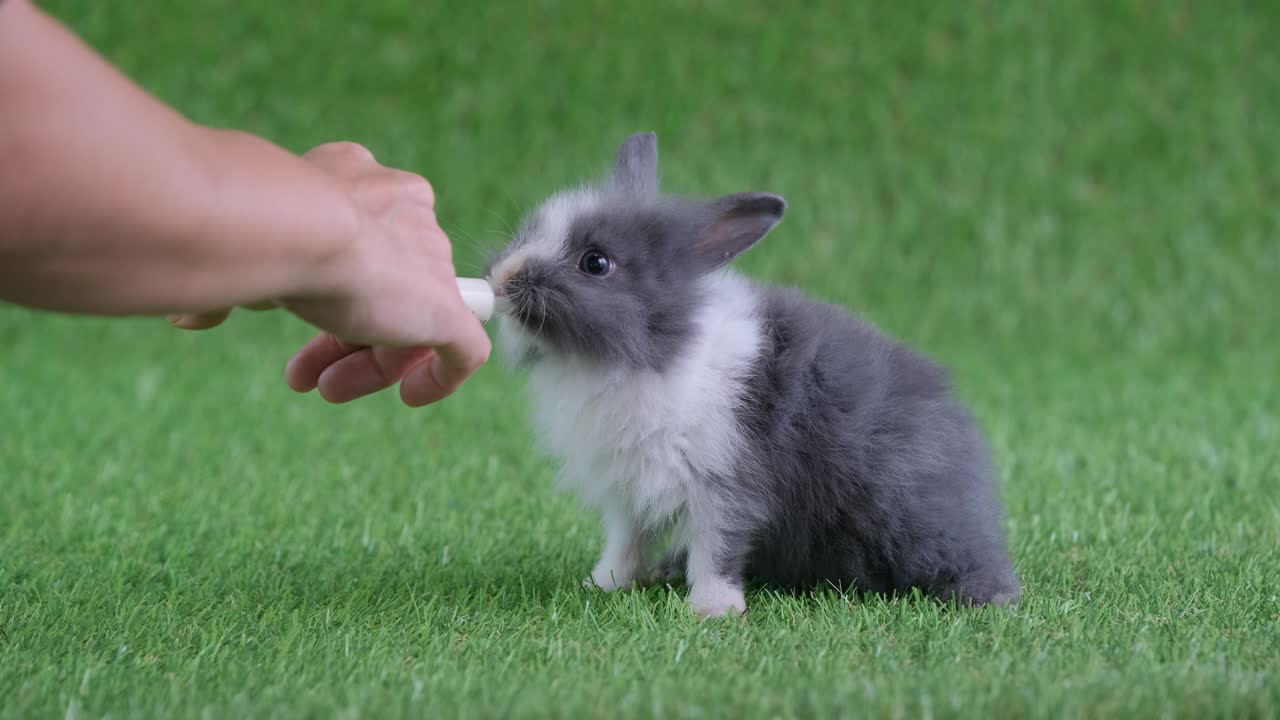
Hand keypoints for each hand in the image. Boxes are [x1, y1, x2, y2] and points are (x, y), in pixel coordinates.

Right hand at [170, 141, 490, 405]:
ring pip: (415, 318)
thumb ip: (234, 278)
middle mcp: (405, 211)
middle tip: (304, 374)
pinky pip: (464, 351)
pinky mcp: (450, 307)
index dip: (329, 289)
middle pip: (386, 283)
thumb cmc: (251, 227)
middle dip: (342, 336)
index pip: (361, 240)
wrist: (290, 224)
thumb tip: (194, 314)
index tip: (288, 315)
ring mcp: (432, 259)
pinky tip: (409, 395)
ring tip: (327, 389)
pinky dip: (440, 377)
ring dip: (372, 362)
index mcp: (362, 182)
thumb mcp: (240, 251)